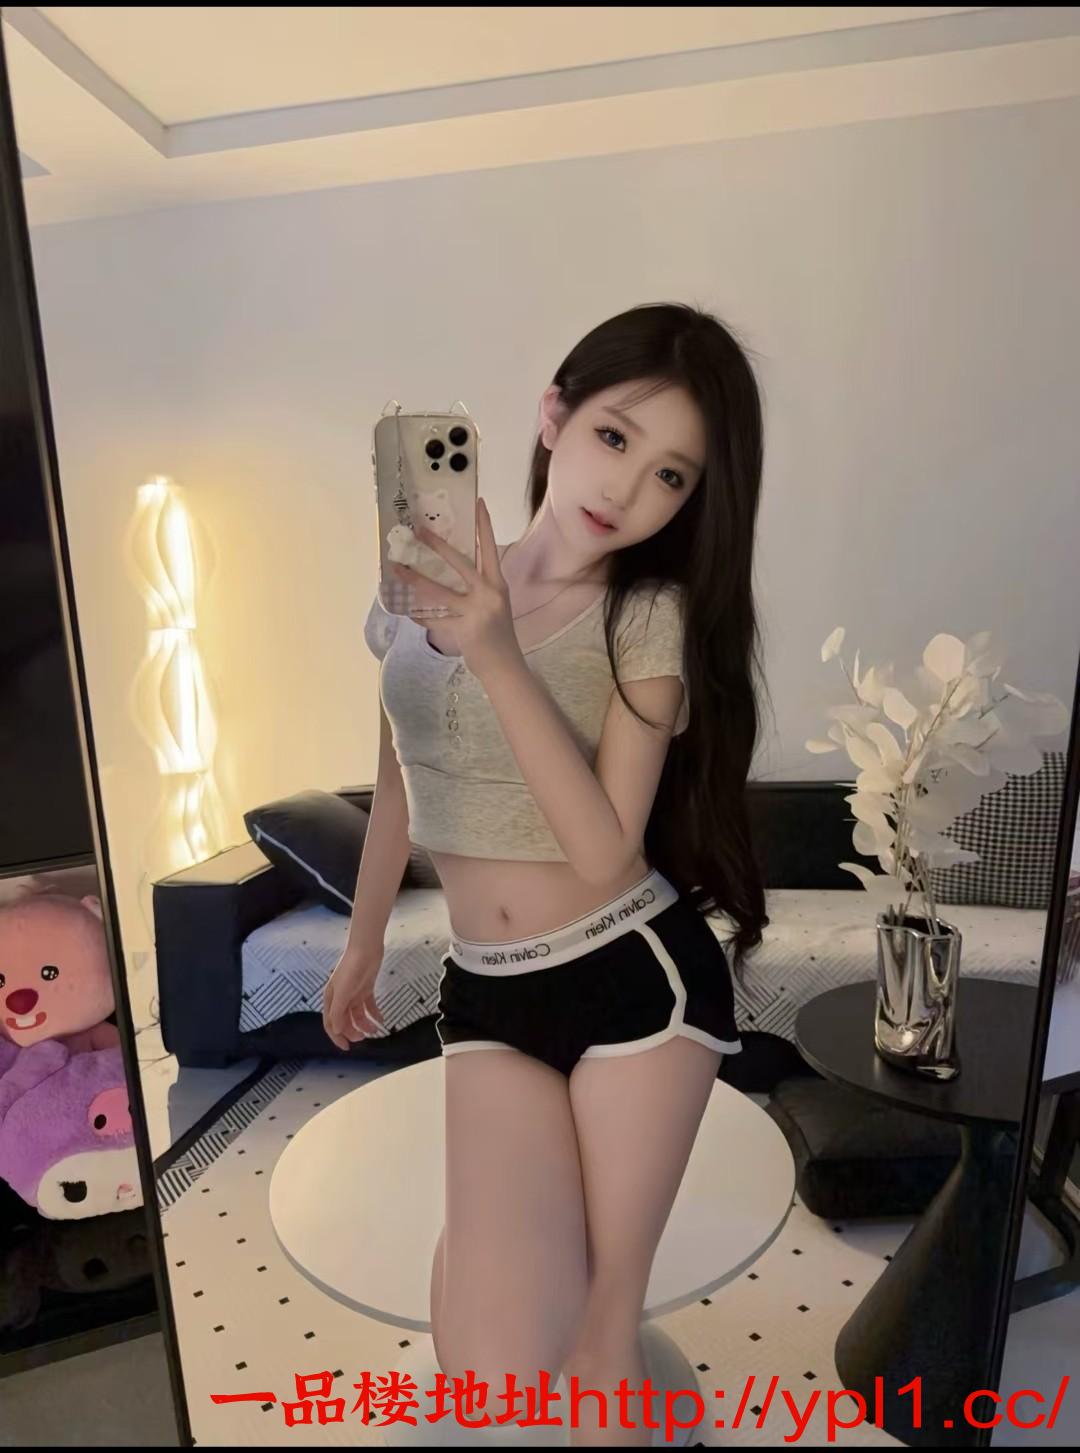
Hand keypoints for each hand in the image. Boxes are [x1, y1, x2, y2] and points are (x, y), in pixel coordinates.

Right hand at [322, 943, 386, 1051]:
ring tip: (374, 1030)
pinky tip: (381, 1020)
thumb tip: (336, 1030)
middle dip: (352, 1031)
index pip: (331, 1023)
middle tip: (363, 1039)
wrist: (366, 948)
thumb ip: (338, 1012)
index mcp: (331, 999)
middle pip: (344, 1021)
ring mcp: (354, 993)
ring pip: (357, 1015)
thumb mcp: (343, 992)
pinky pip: (369, 1006)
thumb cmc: (351, 969)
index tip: (347, 1048)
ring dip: (364, 1024)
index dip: (337, 1037)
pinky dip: (374, 1014)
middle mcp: (341, 998)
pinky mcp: (366, 988)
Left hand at [390, 498, 520, 680]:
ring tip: (397, 568)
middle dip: (438, 545)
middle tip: (419, 529)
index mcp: (498, 584)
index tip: (478, 502)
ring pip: (439, 591)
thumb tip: (451, 572)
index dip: (484, 525)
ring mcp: (476, 611)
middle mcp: (488, 593)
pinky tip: (407, 611)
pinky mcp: (464, 629)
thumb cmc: (498, 635)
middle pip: (460, 562)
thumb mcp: (495, 605)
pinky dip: (419, 616)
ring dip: (415, 579)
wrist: (505, 666)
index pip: (489, 548)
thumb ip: (479, 588)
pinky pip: (434, 619)